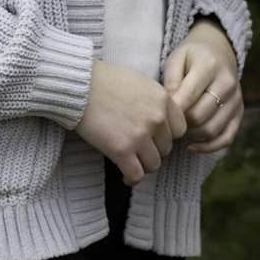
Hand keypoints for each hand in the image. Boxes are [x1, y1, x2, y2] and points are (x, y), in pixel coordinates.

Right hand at [75, 59, 186, 185]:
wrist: (79, 85)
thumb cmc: (104, 80)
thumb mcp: (139, 81)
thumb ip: (155, 99)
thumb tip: (162, 116)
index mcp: (162, 99)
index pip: (180, 128)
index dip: (166, 135)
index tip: (154, 137)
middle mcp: (156, 117)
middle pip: (167, 148)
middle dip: (153, 149)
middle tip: (138, 149)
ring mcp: (140, 135)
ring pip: (154, 164)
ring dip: (143, 165)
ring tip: (132, 162)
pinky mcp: (121, 150)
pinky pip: (136, 174)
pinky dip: (131, 179)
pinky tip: (125, 177)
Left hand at [162, 18, 243, 154]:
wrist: (218, 50)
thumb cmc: (191, 56)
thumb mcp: (175, 59)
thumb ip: (171, 81)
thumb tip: (168, 107)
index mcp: (209, 65)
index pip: (189, 95)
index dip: (171, 109)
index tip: (158, 114)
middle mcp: (227, 83)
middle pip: (200, 115)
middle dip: (180, 123)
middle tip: (166, 122)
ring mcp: (236, 100)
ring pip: (212, 129)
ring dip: (191, 135)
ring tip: (177, 129)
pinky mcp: (239, 112)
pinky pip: (227, 138)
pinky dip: (209, 147)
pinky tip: (191, 146)